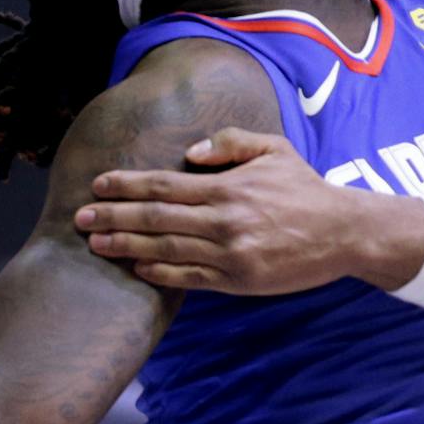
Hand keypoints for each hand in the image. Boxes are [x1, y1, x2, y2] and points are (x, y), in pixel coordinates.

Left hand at [74, 129, 423, 293]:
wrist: (343, 232)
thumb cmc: (305, 188)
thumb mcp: (274, 149)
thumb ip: (231, 142)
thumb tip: (190, 153)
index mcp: (229, 186)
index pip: (165, 184)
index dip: (127, 184)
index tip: (98, 184)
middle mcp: (225, 220)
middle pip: (156, 217)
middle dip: (113, 217)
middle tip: (80, 218)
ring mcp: (230, 254)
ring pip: (166, 249)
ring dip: (127, 246)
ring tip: (96, 244)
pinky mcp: (238, 281)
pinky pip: (190, 278)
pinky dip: (160, 273)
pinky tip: (137, 268)